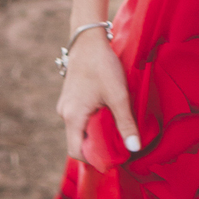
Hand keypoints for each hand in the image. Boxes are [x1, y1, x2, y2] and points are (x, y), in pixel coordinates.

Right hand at [56, 32, 139, 159]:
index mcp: (72, 117)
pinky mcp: (70, 98)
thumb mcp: (118, 95)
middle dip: (98, 146)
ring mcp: (65, 105)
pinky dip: (92, 121)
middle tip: (119, 143)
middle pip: (78, 142)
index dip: (95, 159)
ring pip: (80, 130)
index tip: (114, 157)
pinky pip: (80, 119)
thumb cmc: (102, 66)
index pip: (77, 152)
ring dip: (96, 133)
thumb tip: (134, 149)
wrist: (88, 39)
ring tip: (115, 127)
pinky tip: (107, 113)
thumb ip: (125, 123)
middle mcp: (64, 114)